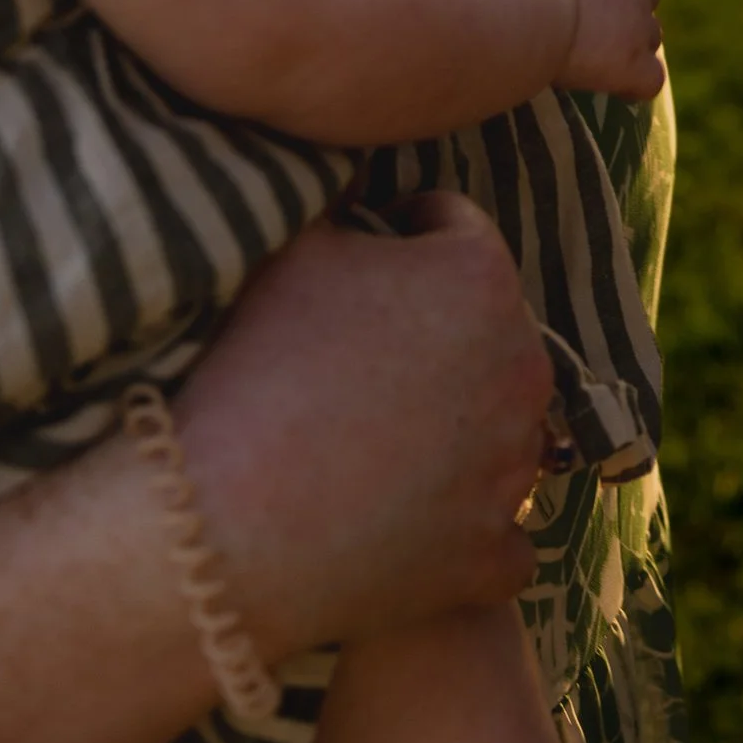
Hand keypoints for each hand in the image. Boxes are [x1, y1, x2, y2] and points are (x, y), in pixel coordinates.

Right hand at [175, 199, 552, 656]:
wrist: (218, 527)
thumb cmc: (249, 368)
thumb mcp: (287, 243)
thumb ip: (337, 200)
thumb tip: (351, 184)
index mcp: (482, 278)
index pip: (452, 228)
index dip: (400, 235)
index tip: (357, 259)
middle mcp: (523, 371)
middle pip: (486, 331)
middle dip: (435, 334)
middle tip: (353, 359)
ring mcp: (514, 473)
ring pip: (497, 429)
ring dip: (451, 427)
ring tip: (368, 442)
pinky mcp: (494, 559)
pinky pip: (498, 534)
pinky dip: (461, 529)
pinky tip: (403, 522)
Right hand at [510, 0, 665, 98]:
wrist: (527, 7)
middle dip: (624, 6)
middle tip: (585, 20)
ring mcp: (642, 24)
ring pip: (650, 35)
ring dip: (628, 44)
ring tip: (589, 56)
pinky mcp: (635, 65)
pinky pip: (650, 79)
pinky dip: (635, 84)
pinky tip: (611, 87)